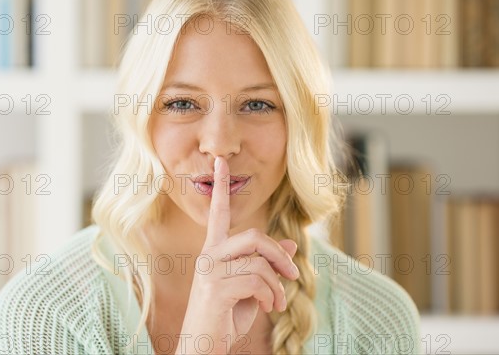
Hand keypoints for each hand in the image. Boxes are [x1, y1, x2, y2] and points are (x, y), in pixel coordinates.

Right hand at [176, 156, 299, 354]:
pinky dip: (271, 295)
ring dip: (277, 283)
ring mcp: (210, 270)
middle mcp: (209, 255)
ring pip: (259, 261)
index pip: (218, 213)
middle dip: (279, 254)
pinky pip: (257, 280)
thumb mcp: (251, 286)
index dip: (220, 187)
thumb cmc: (226, 315)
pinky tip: (267, 307)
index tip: (221, 163)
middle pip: (253, 236)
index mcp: (214, 250)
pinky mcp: (216, 287)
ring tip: (276, 301)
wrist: (205, 345)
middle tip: (293, 274)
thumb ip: (266, 264)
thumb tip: (289, 244)